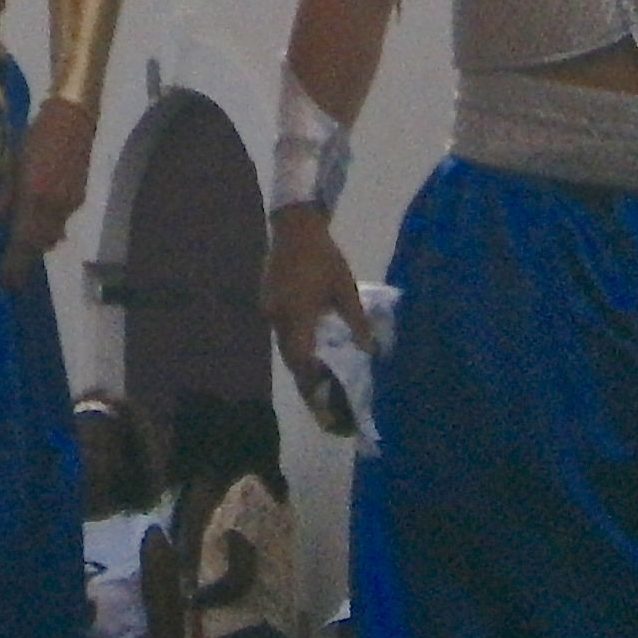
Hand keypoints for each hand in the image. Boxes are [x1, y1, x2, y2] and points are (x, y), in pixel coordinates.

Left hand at [0, 96, 96, 280]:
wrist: (73, 120)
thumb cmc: (35, 138)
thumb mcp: (12, 166)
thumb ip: (2, 198)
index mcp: (34, 198)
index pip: (21, 242)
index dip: (12, 266)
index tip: (2, 285)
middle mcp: (54, 207)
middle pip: (38, 246)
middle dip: (23, 260)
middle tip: (8, 273)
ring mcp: (70, 205)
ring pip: (51, 236)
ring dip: (35, 246)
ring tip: (19, 249)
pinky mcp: (79, 199)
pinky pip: (61, 223)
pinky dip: (47, 229)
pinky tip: (37, 222)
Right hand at [264, 201, 371, 421]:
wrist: (294, 227)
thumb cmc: (324, 257)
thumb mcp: (345, 288)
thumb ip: (356, 321)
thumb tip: (369, 351)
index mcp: (299, 314)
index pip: (302, 360)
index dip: (312, 386)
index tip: (326, 407)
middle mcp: (280, 318)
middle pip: (292, 360)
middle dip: (308, 385)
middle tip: (326, 410)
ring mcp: (270, 312)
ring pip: (285, 349)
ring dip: (301, 368)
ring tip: (320, 390)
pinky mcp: (268, 304)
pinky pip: (283, 334)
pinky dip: (296, 348)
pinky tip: (311, 355)